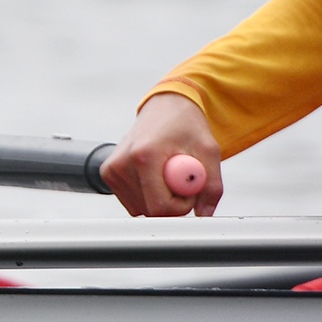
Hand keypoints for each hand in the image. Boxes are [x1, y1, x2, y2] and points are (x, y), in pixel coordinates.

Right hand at [103, 92, 223, 216]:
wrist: (164, 107)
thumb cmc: (185, 126)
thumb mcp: (209, 151)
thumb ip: (212, 186)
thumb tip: (205, 213)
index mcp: (144, 156)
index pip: (160, 206)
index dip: (182, 205)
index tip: (190, 188)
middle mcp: (121, 162)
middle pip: (150, 210)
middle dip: (172, 202)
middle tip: (180, 178)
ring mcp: (112, 169)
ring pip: (141, 209)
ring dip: (159, 198)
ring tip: (166, 173)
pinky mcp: (108, 173)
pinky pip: (133, 201)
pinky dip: (147, 195)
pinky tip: (153, 175)